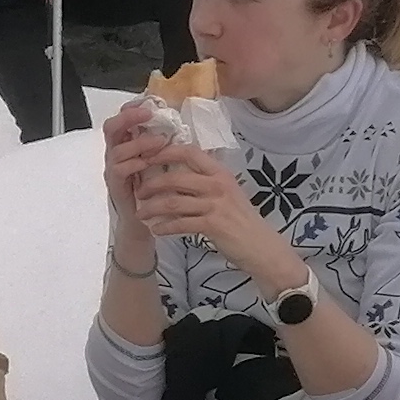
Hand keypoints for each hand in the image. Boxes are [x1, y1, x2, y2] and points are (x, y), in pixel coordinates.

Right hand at [100, 103, 166, 227]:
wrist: (146, 219)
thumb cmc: (154, 187)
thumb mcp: (159, 159)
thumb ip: (161, 143)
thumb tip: (176, 122)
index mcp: (126, 143)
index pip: (122, 119)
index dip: (132, 108)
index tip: (149, 101)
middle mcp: (115, 153)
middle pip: (111, 127)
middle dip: (129, 117)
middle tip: (147, 114)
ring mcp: (113, 169)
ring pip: (117, 149)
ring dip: (139, 142)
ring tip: (160, 142)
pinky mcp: (115, 185)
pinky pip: (119, 170)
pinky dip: (134, 163)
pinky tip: (148, 163)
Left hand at [131, 143, 267, 268]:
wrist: (261, 246)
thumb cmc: (241, 220)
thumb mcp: (227, 193)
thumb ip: (205, 181)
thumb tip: (177, 173)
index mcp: (220, 173)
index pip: (189, 153)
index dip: (165, 153)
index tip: (147, 158)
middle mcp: (218, 185)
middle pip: (175, 178)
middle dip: (151, 185)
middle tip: (138, 192)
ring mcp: (215, 204)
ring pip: (173, 202)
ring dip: (152, 208)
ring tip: (141, 214)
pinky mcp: (212, 225)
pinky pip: (180, 223)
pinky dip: (165, 226)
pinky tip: (156, 230)